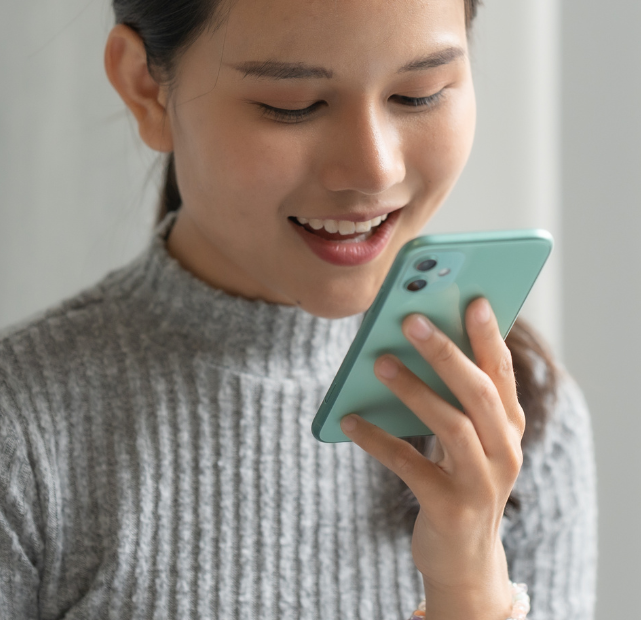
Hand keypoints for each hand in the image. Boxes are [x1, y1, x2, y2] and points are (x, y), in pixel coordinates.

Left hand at [341, 298, 523, 619]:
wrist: (464, 558)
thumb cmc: (457, 477)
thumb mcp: (466, 436)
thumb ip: (452, 394)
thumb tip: (412, 336)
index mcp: (508, 426)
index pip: (501, 372)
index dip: (488, 336)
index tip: (473, 299)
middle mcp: (504, 452)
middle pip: (479, 394)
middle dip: (446, 354)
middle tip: (411, 319)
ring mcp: (481, 484)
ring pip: (451, 426)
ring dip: (414, 390)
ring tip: (379, 362)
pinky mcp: (450, 508)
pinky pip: (410, 466)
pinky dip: (378, 439)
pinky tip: (349, 420)